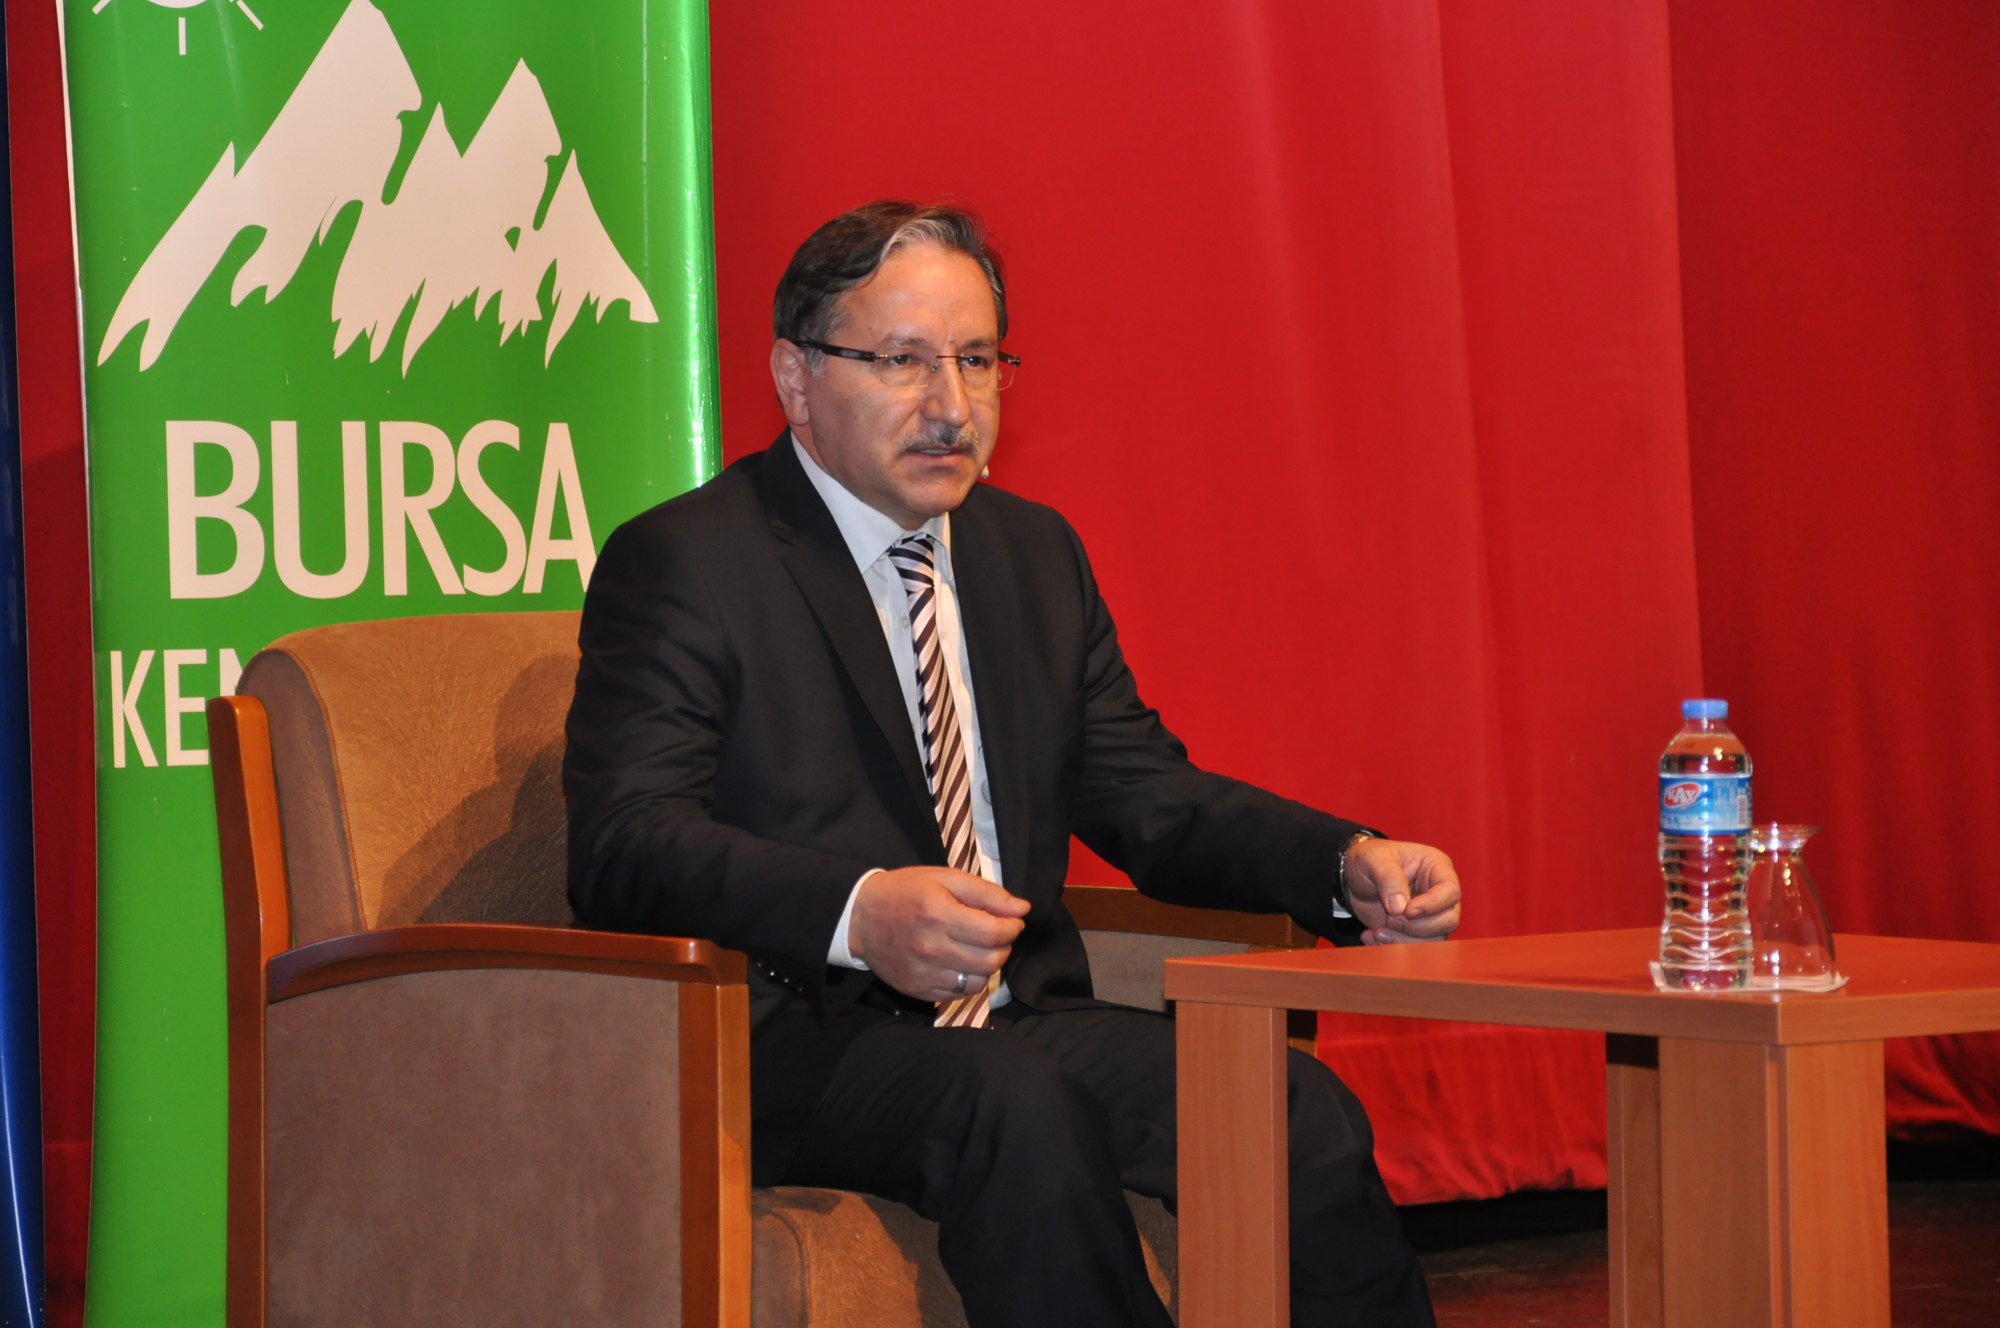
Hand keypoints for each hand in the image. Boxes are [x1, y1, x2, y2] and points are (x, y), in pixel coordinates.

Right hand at [848, 866, 1028, 1001]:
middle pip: (991, 960)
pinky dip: (968, 980)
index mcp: (938, 914)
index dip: (1013, 928)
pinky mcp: (917, 990)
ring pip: (978, 981)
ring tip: (977, 948)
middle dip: (1004, 946)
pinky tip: (959, 962)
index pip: (994, 933)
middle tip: (996, 933)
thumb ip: (985, 893)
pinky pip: (958, 994)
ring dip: (988, 965)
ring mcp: (923, 973)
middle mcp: (931, 948)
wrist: (859, 917)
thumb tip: (1022, 909)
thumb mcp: (943, 878)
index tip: (1013, 921)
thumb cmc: (904, 892)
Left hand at [1345, 838, 1461, 944]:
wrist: (1355, 879)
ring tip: (1377, 932)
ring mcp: (1430, 914)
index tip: (1407, 911)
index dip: (1432, 905)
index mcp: (1436, 867)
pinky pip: (1416, 948)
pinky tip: (1372, 936)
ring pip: (1434, 939)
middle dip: (1417, 926)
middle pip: (1448, 920)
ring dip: (1404, 941)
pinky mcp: (1417, 932)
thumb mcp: (1372, 858)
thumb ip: (1388, 877)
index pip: (1450, 891)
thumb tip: (1399, 908)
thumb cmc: (1368, 860)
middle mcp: (1439, 893)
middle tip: (1390, 919)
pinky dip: (1393, 947)